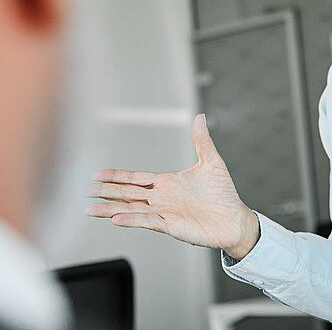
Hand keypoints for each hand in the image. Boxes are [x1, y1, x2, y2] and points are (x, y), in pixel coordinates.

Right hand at [86, 114, 259, 259]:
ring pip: (131, 208)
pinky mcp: (171, 226)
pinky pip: (148, 221)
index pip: (136, 178)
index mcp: (168, 183)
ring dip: (111, 208)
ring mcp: (165, 212)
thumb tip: (200, 117)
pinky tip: (116, 218)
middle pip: (128, 193)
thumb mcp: (212, 162)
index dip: (117, 175)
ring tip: (91, 208)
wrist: (235, 220)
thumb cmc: (225, 194)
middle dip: (106, 190)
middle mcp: (163, 198)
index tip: (98, 174)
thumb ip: (201, 140)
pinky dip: (132, 219)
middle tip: (85, 190)